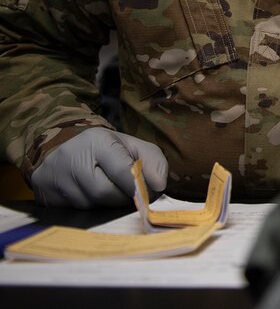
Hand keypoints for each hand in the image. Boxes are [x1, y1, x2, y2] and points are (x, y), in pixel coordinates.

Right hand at [30, 127, 167, 207]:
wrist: (63, 150)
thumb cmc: (105, 150)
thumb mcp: (131, 146)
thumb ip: (152, 160)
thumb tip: (159, 185)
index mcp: (97, 141)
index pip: (122, 170)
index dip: (139, 185)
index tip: (151, 192)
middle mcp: (72, 158)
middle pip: (105, 192)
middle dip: (124, 197)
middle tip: (131, 195)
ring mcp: (55, 178)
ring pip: (90, 205)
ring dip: (107, 205)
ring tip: (111, 192)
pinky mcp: (45, 196)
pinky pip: (75, 213)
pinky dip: (91, 209)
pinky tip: (93, 198)